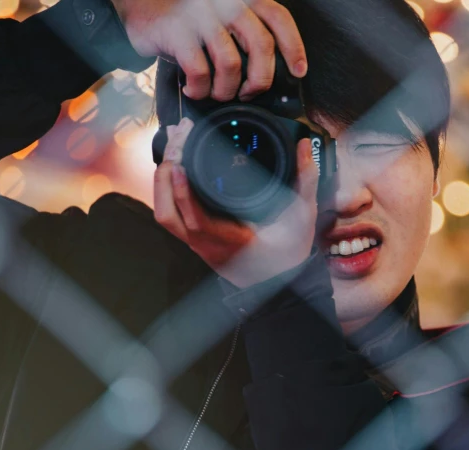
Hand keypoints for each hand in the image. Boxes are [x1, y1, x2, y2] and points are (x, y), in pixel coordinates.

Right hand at [111, 0, 306, 100]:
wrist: (139, 2)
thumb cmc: (185, 16)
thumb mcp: (220, 16)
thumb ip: (243, 33)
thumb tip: (265, 73)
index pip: (278, 18)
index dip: (294, 47)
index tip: (298, 71)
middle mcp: (226, 2)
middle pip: (262, 45)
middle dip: (261, 80)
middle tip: (249, 93)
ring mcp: (201, 15)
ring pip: (232, 64)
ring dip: (226, 90)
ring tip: (216, 93)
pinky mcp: (177, 31)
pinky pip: (200, 72)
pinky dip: (200, 89)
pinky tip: (194, 89)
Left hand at [153, 119, 318, 288]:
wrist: (280, 282)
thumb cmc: (289, 253)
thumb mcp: (303, 217)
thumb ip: (305, 180)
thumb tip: (303, 147)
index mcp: (232, 241)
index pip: (197, 221)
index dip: (184, 194)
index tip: (180, 165)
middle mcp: (208, 245)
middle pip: (168, 216)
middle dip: (164, 180)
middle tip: (175, 147)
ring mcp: (199, 244)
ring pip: (165, 216)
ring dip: (163, 185)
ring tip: (174, 155)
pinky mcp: (197, 241)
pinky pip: (173, 217)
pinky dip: (170, 193)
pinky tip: (178, 173)